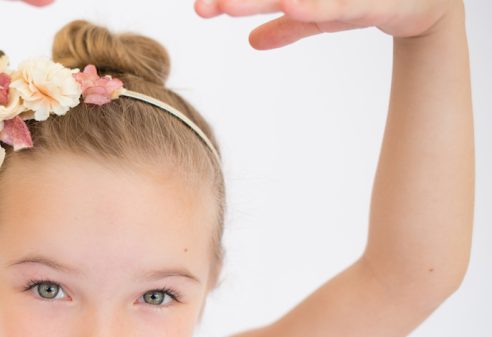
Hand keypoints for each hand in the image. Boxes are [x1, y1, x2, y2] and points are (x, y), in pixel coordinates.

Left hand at [193, 0, 460, 48]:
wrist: (425, 1)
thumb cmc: (367, 1)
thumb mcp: (321, 18)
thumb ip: (287, 27)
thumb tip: (252, 42)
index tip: (200, 9)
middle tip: (202, 7)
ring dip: (260, 0)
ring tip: (227, 7)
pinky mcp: (370, 1)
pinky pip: (339, 5)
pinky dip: (315, 8)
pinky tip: (292, 7)